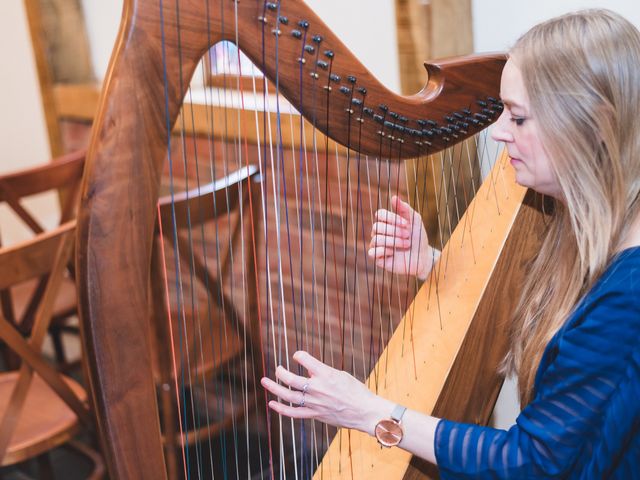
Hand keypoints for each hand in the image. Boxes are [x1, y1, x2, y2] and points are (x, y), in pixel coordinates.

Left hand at [260, 351, 392, 434]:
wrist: (365, 411)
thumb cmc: (356, 391)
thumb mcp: (341, 375)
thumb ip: (323, 373)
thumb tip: (310, 371)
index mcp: (325, 374)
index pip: (304, 359)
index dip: (298, 355)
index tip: (297, 356)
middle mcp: (317, 388)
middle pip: (291, 379)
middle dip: (280, 372)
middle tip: (277, 368)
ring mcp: (314, 403)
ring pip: (288, 396)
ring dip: (274, 388)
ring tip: (265, 381)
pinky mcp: (315, 414)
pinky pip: (294, 413)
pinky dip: (281, 409)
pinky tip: (272, 404)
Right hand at [368, 195, 437, 279]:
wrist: (423, 257)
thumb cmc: (418, 238)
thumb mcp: (415, 220)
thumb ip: (405, 208)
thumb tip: (394, 197)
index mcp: (386, 222)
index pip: (379, 214)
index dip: (392, 218)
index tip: (406, 224)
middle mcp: (379, 233)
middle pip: (377, 226)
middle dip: (395, 231)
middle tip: (408, 236)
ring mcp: (377, 246)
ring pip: (376, 239)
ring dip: (394, 241)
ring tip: (407, 244)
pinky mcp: (378, 259)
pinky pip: (372, 252)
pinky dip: (384, 251)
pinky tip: (394, 253)